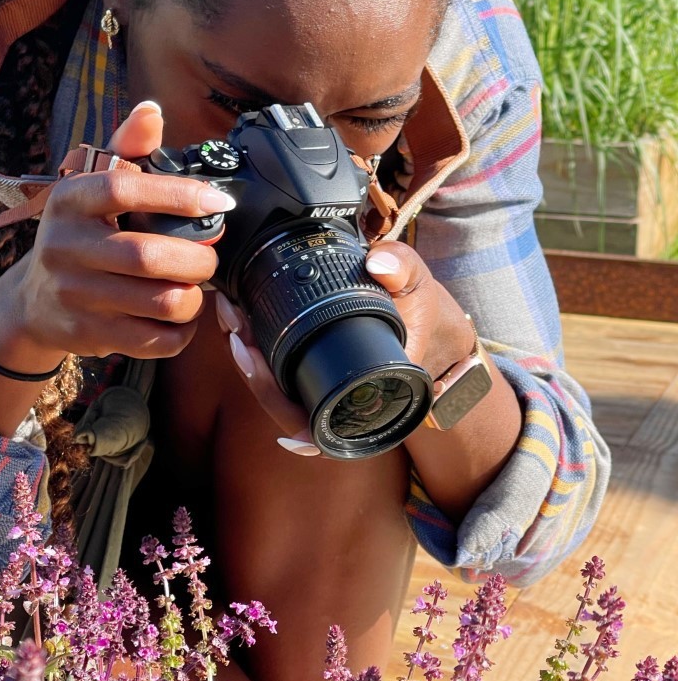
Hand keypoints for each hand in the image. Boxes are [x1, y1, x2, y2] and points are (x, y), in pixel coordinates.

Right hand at [9, 101, 233, 361]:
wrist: (33, 301)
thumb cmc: (78, 234)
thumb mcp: (92, 186)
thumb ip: (126, 150)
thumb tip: (151, 111)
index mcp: (70, 200)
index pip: (124, 189)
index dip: (177, 194)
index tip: (218, 201)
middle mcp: (65, 246)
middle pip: (149, 256)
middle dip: (197, 259)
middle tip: (209, 258)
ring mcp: (73, 294)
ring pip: (159, 302)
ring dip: (193, 298)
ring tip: (195, 288)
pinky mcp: (86, 333)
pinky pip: (154, 339)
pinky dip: (181, 332)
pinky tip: (180, 318)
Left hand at [214, 239, 474, 454]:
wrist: (447, 340)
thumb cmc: (433, 321)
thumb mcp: (422, 288)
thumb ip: (403, 268)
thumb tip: (377, 260)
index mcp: (366, 403)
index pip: (303, 420)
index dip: (268, 394)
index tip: (245, 353)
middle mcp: (346, 412)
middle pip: (280, 406)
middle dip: (248, 365)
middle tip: (232, 322)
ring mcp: (333, 399)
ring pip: (278, 394)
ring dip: (249, 358)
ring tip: (233, 316)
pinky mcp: (324, 384)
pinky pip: (285, 381)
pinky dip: (263, 355)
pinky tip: (245, 326)